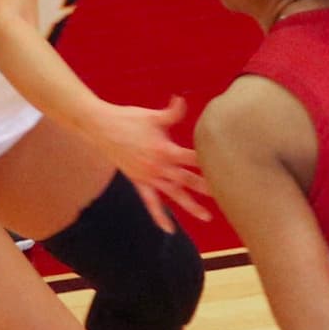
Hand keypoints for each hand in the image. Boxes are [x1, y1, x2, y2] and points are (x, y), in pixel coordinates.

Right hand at [84, 96, 212, 231]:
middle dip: (206, 186)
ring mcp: (148, 177)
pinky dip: (159, 217)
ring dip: (190, 205)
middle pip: (187, 179)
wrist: (101, 128)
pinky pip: (151, 203)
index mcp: (164, 150)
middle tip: (226, 194)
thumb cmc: (128, 119)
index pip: (192, 158)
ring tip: (206, 216)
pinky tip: (169, 230)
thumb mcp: (152, 116)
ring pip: (173, 195)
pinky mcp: (139, 182)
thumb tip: (182, 100)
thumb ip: (172, 112)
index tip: (225, 166)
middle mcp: (158, 167)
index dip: (208, 161)